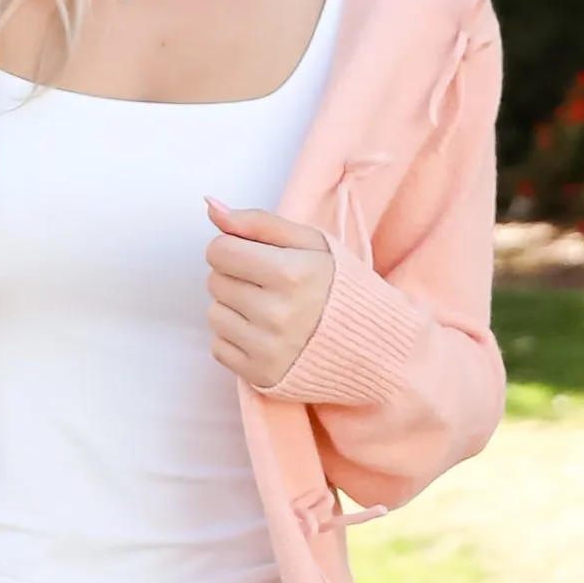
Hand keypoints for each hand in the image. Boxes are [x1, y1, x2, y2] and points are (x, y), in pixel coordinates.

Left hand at [205, 198, 334, 391]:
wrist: (373, 345)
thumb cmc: (341, 288)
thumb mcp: (311, 242)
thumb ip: (258, 222)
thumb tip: (210, 206)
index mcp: (291, 273)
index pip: (219, 250)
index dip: (235, 248)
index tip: (258, 258)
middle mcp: (277, 314)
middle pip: (215, 281)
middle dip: (237, 278)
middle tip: (271, 286)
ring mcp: (268, 349)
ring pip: (214, 315)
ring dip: (235, 310)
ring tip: (271, 312)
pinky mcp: (260, 375)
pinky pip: (219, 347)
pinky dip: (237, 340)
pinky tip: (266, 336)